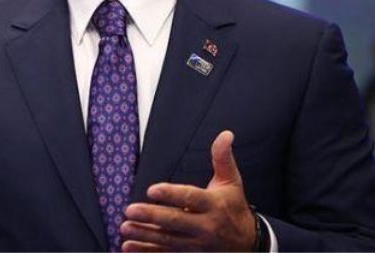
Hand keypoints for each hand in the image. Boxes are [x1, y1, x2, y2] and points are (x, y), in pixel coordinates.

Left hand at [120, 131, 255, 251]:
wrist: (249, 244)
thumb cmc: (234, 207)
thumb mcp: (231, 182)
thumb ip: (222, 158)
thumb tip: (225, 134)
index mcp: (213, 204)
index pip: (190, 198)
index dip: (171, 194)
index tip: (152, 190)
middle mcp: (205, 226)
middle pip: (176, 221)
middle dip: (152, 216)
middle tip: (131, 210)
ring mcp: (197, 244)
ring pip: (168, 239)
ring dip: (145, 234)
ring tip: (126, 227)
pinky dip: (147, 251)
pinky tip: (128, 246)